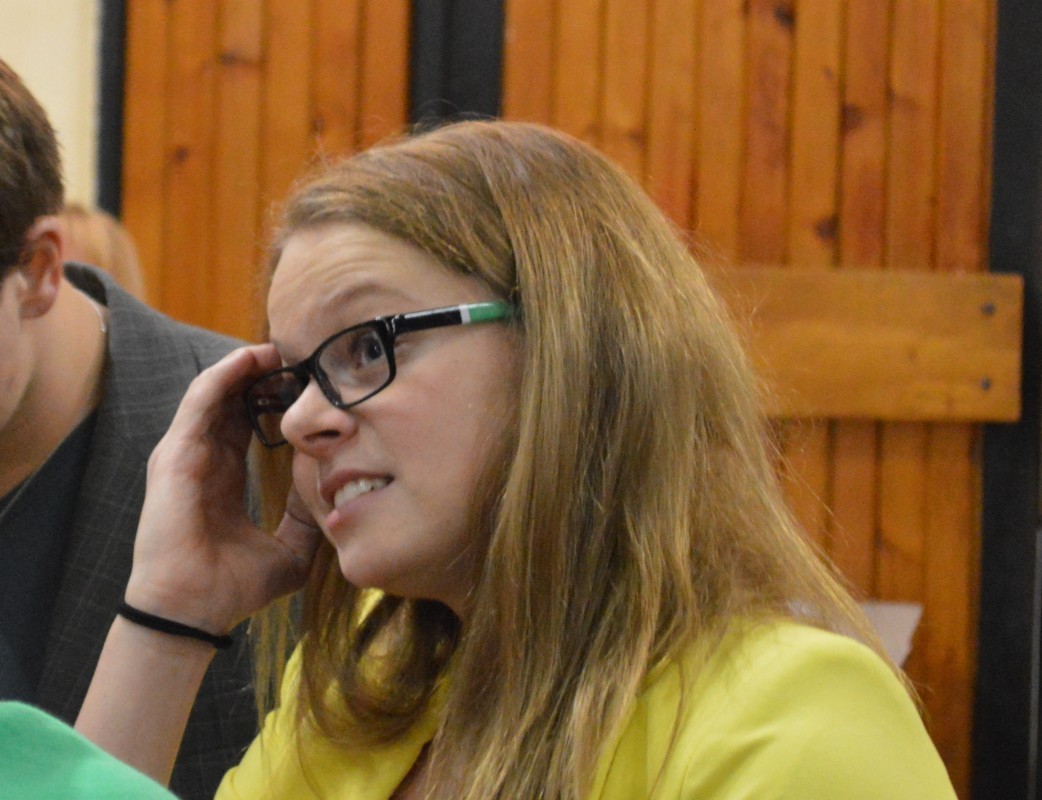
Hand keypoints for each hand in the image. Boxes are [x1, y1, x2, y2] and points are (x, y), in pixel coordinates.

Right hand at [124, 345, 320, 633]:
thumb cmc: (231, 589)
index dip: (274, 400)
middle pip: (231, 401)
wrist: (191, 611)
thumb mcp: (289, 552)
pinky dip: (224, 375)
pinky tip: (252, 359)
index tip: (308, 384)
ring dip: (244, 367)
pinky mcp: (175, 454)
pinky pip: (200, 401)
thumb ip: (308, 522)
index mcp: (223, 479)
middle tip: (299, 357)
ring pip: (215, 393)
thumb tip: (332, 495)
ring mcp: (185, 454)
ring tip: (279, 349)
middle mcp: (202, 460)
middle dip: (262, 376)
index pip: (247, 424)